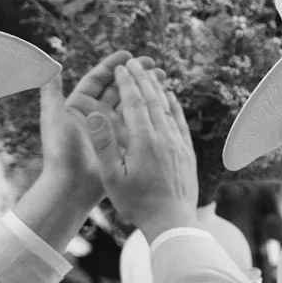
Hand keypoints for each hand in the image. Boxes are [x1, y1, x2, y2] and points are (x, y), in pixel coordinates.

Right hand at [94, 61, 199, 239]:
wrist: (172, 221)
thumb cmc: (137, 203)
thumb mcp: (113, 176)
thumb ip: (104, 144)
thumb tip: (94, 113)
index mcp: (145, 141)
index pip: (135, 103)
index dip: (127, 82)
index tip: (121, 67)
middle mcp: (165, 138)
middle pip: (153, 100)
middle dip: (142, 78)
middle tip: (133, 61)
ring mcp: (179, 145)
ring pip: (168, 109)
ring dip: (158, 88)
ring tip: (150, 72)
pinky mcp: (187, 152)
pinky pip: (180, 122)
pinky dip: (174, 106)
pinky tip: (171, 98)